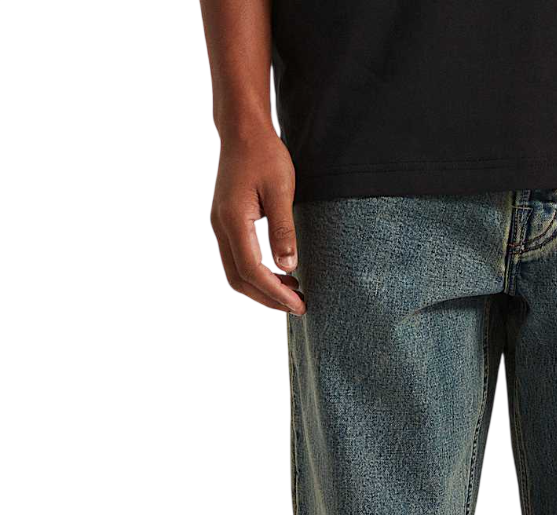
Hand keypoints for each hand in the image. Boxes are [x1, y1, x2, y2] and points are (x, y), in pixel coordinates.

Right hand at [210, 131, 305, 315]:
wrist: (244, 131)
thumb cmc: (265, 155)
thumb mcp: (281, 191)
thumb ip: (283, 231)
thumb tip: (288, 267)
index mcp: (234, 221)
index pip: (253, 271)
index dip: (276, 293)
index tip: (298, 305)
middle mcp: (222, 227)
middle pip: (240, 278)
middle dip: (268, 297)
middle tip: (297, 306)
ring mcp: (222, 225)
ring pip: (237, 271)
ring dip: (263, 287)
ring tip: (292, 292)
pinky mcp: (228, 222)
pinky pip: (239, 257)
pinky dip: (258, 272)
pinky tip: (281, 272)